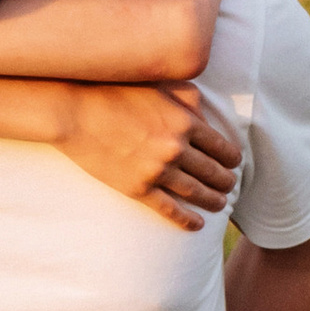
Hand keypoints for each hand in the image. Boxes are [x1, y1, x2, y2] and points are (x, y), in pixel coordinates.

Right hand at [56, 83, 239, 230]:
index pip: (222, 147)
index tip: (233, 164)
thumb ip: (190, 101)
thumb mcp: (160, 86)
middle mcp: (177, 148)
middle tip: (230, 185)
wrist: (76, 111)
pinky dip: (186, 219)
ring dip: (213, 200)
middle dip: (226, 181)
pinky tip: (197, 225)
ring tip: (220, 204)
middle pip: (214, 172)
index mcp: (186, 122)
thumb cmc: (116, 91)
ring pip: (196, 192)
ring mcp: (157, 171)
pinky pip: (169, 209)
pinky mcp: (138, 188)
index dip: (232, 158)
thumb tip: (206, 122)